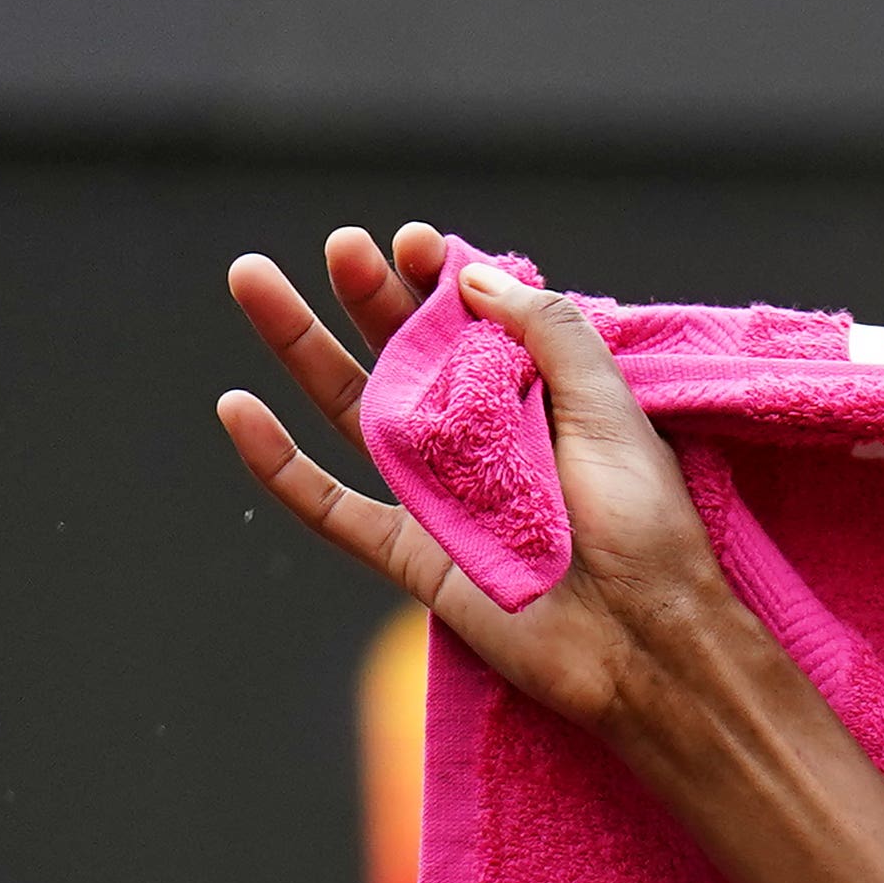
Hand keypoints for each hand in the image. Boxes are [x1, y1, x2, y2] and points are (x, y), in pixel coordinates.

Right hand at [215, 224, 751, 743]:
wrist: (647, 640)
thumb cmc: (647, 530)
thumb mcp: (613, 413)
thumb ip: (551, 336)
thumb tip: (473, 272)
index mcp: (536, 403)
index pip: (470, 327)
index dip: (437, 281)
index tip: (412, 242)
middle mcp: (480, 442)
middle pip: (402, 355)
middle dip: (366, 296)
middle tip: (340, 246)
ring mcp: (438, 495)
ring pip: (350, 410)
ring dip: (300, 346)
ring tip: (252, 278)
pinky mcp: (411, 555)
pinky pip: (331, 507)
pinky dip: (279, 466)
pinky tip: (236, 409)